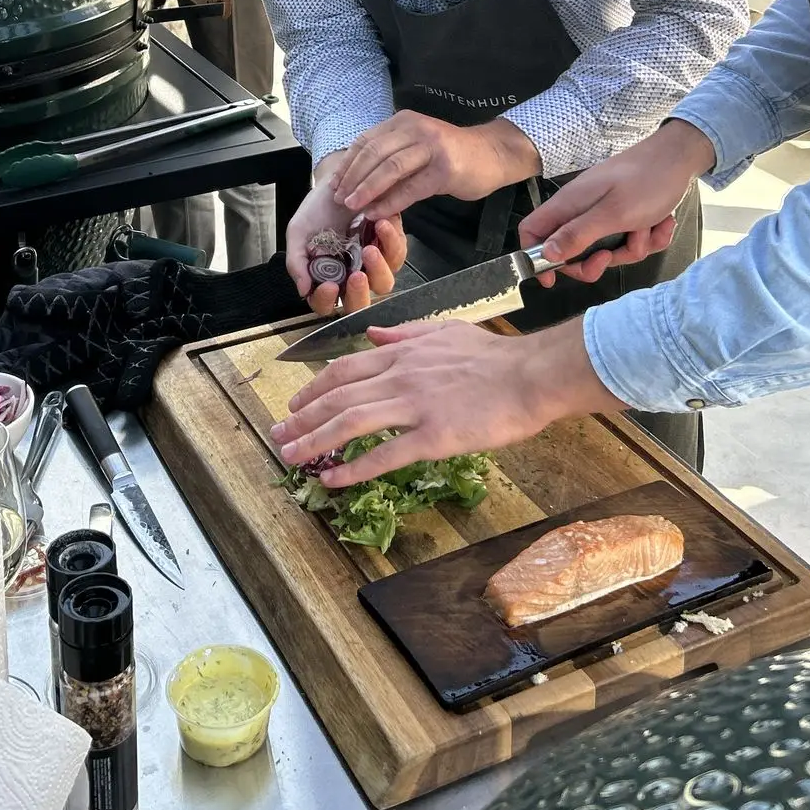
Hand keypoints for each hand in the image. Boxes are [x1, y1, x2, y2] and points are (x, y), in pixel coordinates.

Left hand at [269, 317, 620, 478]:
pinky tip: (333, 478)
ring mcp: (415, 406)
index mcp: (402, 354)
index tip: (295, 404)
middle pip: (337, 398)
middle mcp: (400, 377)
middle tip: (279, 437)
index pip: (343, 370)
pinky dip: (354, 467)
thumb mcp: (443, 331)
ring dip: (314, 441)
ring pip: (350, 422)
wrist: (530, 375)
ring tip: (291, 458)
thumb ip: (404, 334)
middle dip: (302, 419)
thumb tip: (372, 335)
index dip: (313, 388)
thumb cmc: (494, 355)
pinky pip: (385, 454)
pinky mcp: (434, 436)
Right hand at [286, 164, 405, 316]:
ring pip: (383, 283)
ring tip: (369, 248)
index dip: (326, 301)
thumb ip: (296, 261)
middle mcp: (350, 275)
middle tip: (356, 276)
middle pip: (359, 303)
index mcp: (326, 277)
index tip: (327, 285)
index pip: (325, 304)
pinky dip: (391, 241)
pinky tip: (380, 224)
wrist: (337, 180)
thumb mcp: (299, 231)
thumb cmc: (317, 209)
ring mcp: (373, 264)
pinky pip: (397, 253)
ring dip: (377, 269)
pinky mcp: (391, 246)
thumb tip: (303, 290)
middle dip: (358, 293)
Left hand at [332, 112, 540, 223]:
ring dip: (367, 189)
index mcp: (403, 122)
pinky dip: (390, 202)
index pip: (366, 141)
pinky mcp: (445, 169)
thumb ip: (391, 156)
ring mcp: (431, 147)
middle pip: (374, 152)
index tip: (334, 184)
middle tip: (339, 198)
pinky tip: (377, 213)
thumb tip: (356, 181)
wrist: (492, 154)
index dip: (348, 164)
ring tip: (353, 206)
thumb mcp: (416, 146)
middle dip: (353, 177)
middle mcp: (415, 129)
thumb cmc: (450, 154)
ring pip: (390, 168)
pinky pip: (411, 188)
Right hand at [517, 119, 713, 283]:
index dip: (535, 256)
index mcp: (569, 204)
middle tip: (611, 257)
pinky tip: (661, 222)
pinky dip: (648, 237)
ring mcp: (604, 212)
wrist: (680, 158)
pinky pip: (629, 241)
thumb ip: (578, 235)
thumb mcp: (613, 214)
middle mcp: (582, 209)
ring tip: (647, 228)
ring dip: (631, 247)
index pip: (532, 230)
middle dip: (596, 260)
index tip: (553, 277)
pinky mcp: (625, 215)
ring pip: (607, 249)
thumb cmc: (645, 181)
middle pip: (572, 250)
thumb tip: (546, 253)